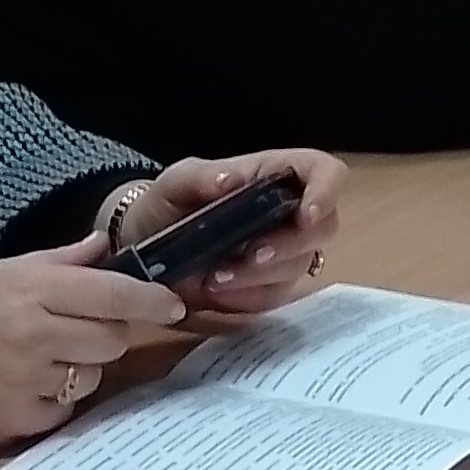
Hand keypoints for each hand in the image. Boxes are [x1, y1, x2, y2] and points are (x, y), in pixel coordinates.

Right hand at [0, 241, 183, 464]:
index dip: (149, 300)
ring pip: (91, 374)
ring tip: (42, 354)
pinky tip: (22, 383)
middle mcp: (33, 337)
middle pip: (111, 337)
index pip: (111, 293)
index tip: (174, 304)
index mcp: (27, 292)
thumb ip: (53, 263)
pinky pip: (62, 408)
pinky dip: (55, 397)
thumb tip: (102, 247)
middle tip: (83, 326)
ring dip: (81, 365)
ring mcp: (24, 383)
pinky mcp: (13, 421)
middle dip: (109, 331)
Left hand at [105, 151, 347, 329]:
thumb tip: (231, 180)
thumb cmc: (165, 204)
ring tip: (213, 278)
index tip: (308, 215)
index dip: (327, 191)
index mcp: (274, 174)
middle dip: (289, 246)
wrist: (142, 247)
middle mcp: (287, 212)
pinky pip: (272, 298)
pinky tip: (215, 292)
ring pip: (298, 266)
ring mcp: (280, 252)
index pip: (325, 172)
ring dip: (259, 277)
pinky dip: (244, 298)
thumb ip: (200, 177)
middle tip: (249, 257)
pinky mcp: (265, 287)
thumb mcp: (173, 183)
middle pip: (323, 227)